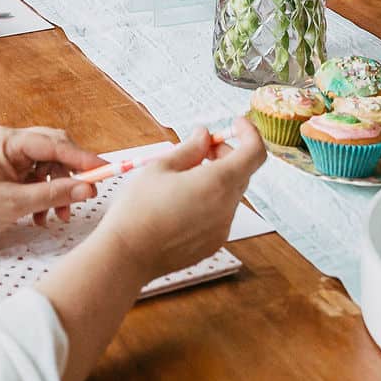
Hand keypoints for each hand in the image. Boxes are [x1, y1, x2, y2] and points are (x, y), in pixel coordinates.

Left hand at [0, 126, 107, 251]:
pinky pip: (38, 179)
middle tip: (85, 197)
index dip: (82, 158)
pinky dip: (45, 196)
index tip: (105, 170)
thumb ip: (54, 194)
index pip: (54, 144)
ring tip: (58, 217)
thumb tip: (88, 189)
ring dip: (58, 191)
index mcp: (7, 141)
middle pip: (55, 151)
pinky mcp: (10, 172)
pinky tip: (42, 217)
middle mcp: (10, 143)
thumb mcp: (15, 204)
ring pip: (49, 167)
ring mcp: (10, 157)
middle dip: (71, 176)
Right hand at [93, 119, 265, 281]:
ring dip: (217, 179)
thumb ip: (190, 149)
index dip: (250, 133)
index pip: (254, 152)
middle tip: (200, 150)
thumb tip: (204, 136)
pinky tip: (181, 202)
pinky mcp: (213, 244)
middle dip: (227, 154)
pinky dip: (210, 201)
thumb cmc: (138, 209)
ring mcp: (222, 229)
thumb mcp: (161, 167)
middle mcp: (226, 207)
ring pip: (230, 194)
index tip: (236, 124)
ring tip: (184, 178)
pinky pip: (220, 215)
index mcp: (218, 183)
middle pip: (242, 172)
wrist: (126, 256)